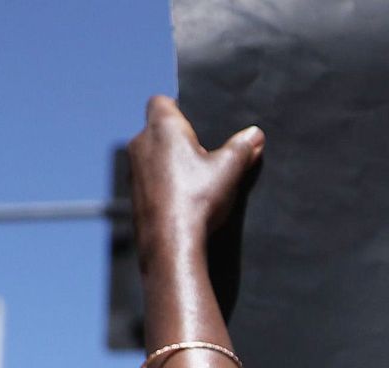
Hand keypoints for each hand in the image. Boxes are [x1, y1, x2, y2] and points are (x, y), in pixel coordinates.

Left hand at [130, 95, 264, 262]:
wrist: (171, 244)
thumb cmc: (197, 199)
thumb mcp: (229, 170)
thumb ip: (242, 148)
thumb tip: (255, 135)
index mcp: (163, 128)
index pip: (161, 101)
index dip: (178, 109)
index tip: (197, 124)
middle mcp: (141, 143)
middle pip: (158, 129)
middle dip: (178, 138)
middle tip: (204, 154)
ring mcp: (133, 170)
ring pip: (152, 156)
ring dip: (169, 163)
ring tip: (196, 181)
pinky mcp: (134, 195)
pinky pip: (149, 180)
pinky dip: (163, 184)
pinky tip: (183, 201)